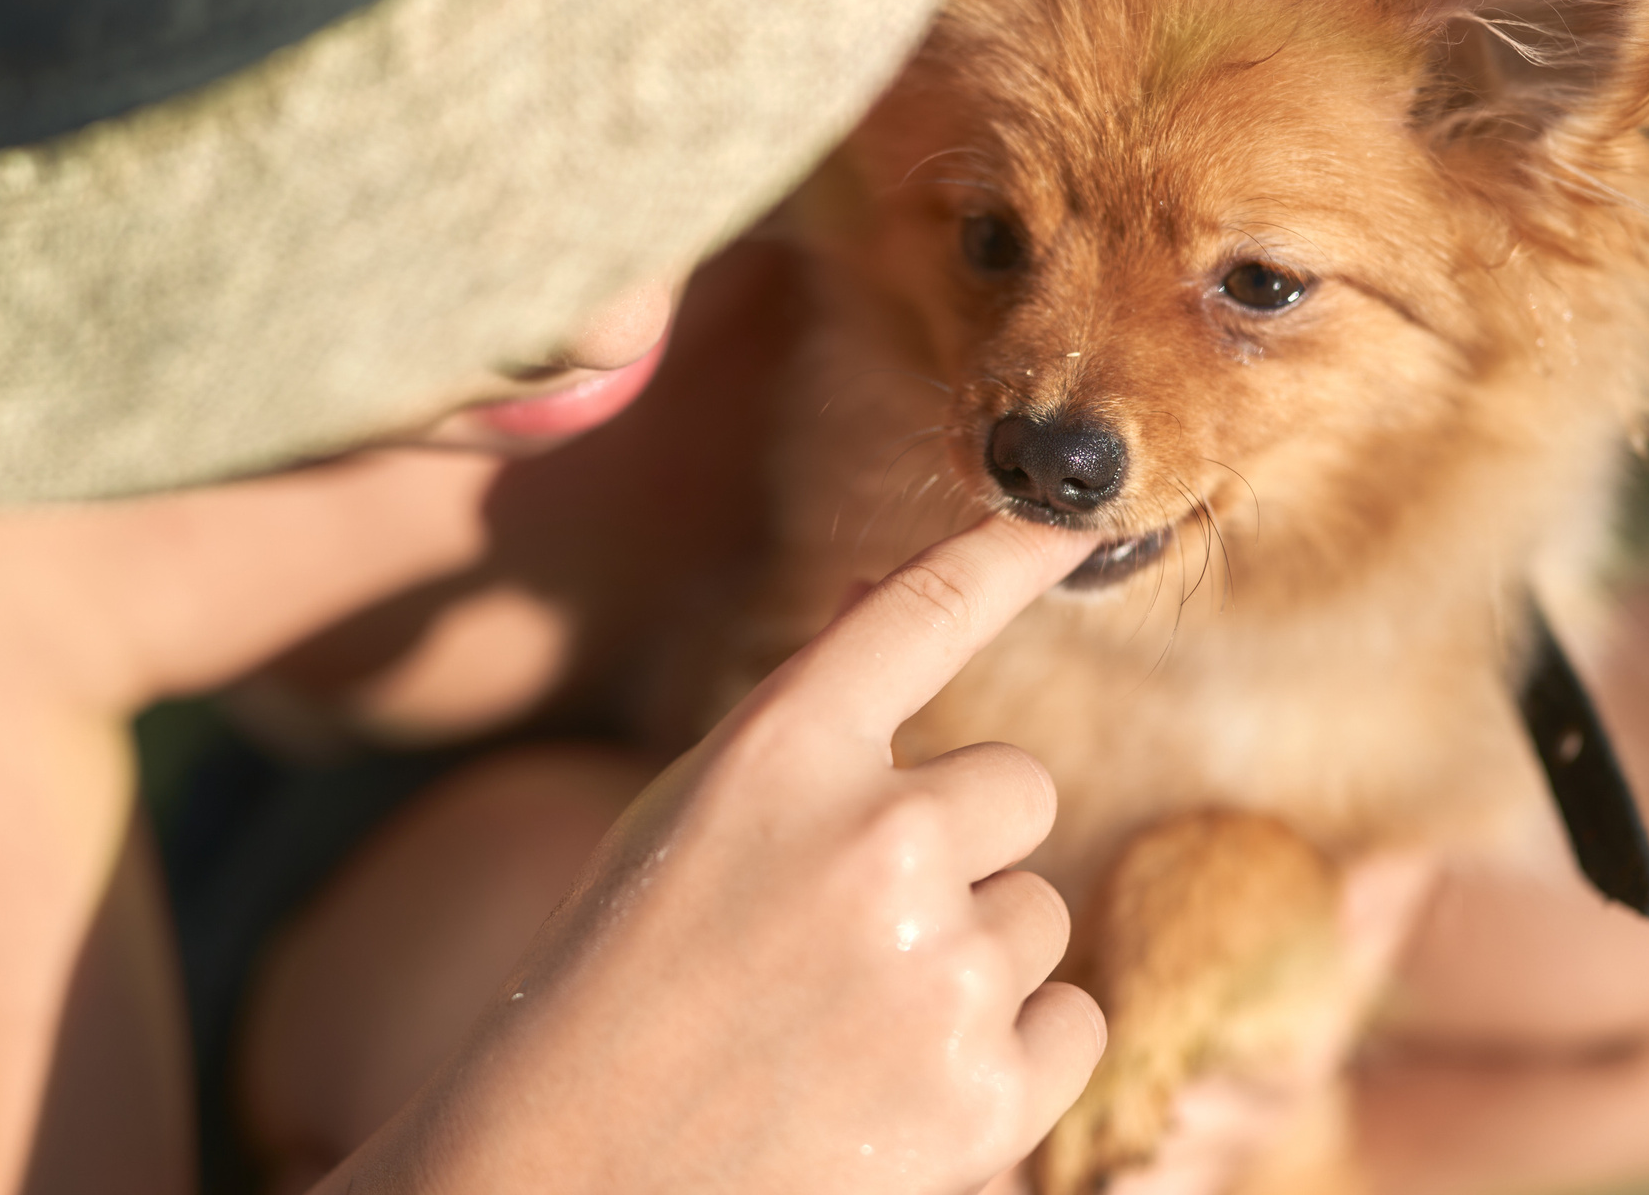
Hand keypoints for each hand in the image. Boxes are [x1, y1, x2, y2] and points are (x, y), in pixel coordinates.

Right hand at [337, 516, 1108, 1194]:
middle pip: (1019, 791)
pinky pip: (1071, 1022)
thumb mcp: (695, 819)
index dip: (1008, 555)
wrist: (577, 1172)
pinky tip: (907, 1087)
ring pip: (1039, 916)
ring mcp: (938, 972)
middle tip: (857, 928)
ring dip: (976, 959)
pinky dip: (1012, 1056)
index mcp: (780, 755)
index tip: (1066, 520)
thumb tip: (887, 584)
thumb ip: (809, 713)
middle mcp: (874, 840)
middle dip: (966, 848)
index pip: (922, 616)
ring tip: (852, 1023)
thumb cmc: (632, 979)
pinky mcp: (988, 1097)